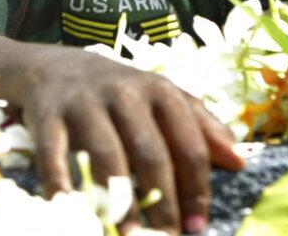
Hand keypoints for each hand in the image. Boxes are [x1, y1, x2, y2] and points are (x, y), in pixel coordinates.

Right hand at [11, 45, 243, 233]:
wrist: (59, 67)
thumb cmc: (124, 93)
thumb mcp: (164, 100)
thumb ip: (201, 127)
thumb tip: (239, 161)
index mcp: (160, 91)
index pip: (187, 142)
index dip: (196, 186)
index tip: (199, 225)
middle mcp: (125, 92)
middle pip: (150, 151)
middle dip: (163, 200)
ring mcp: (85, 103)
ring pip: (107, 154)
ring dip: (120, 200)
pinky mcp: (49, 116)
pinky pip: (54, 154)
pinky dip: (60, 183)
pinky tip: (68, 210)